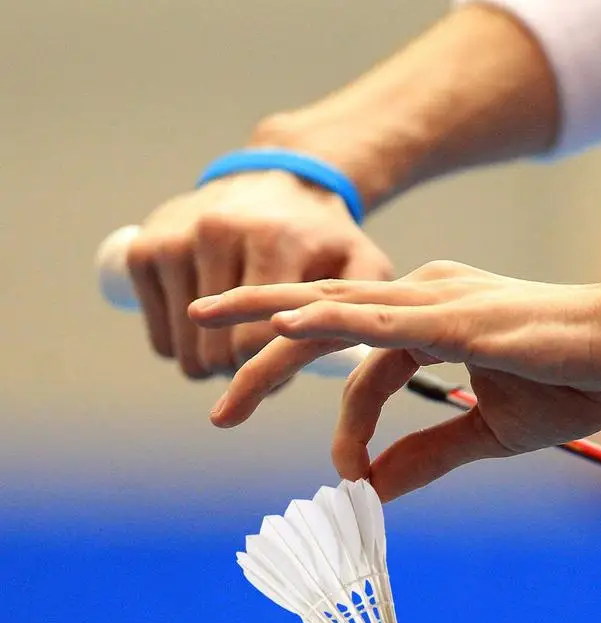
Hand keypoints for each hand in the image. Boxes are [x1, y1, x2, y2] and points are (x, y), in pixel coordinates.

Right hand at [126, 170, 391, 378]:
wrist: (278, 181)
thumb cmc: (325, 236)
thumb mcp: (361, 263)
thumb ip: (368, 308)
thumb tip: (357, 360)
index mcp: (272, 241)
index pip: (255, 342)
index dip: (272, 371)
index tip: (288, 368)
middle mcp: (214, 233)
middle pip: (215, 354)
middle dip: (241, 371)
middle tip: (265, 357)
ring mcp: (171, 240)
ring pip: (182, 354)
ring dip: (212, 364)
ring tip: (241, 343)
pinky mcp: (141, 250)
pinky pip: (158, 338)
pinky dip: (181, 348)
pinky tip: (209, 332)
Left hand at [188, 261, 600, 500]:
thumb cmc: (571, 378)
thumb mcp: (487, 431)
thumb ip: (426, 454)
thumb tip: (371, 490)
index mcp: (430, 321)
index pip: (363, 371)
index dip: (348, 426)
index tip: (349, 478)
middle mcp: (423, 298)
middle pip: (325, 321)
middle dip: (263, 355)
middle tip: (217, 399)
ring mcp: (437, 300)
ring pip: (335, 306)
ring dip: (266, 316)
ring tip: (206, 320)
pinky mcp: (456, 315)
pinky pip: (379, 318)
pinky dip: (327, 320)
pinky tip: (279, 321)